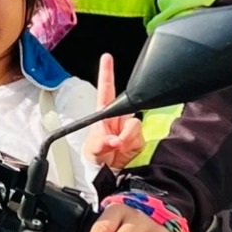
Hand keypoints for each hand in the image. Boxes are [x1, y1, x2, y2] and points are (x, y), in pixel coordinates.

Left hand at [82, 53, 144, 169]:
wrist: (106, 174)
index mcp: (104, 115)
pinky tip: (125, 152)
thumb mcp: (92, 151)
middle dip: (123, 125)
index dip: (107, 73)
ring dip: (126, 138)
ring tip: (117, 149)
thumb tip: (115, 140)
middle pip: (128, 107)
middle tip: (116, 140)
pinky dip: (131, 145)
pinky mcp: (139, 139)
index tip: (107, 57)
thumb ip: (102, 144)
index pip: (106, 90)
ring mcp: (130, 128)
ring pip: (134, 125)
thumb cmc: (96, 157)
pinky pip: (139, 137)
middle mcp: (118, 118)